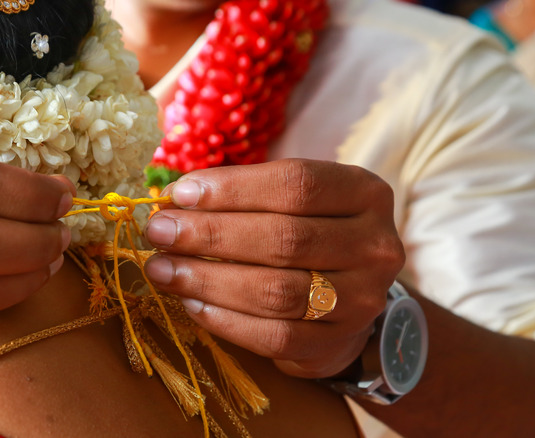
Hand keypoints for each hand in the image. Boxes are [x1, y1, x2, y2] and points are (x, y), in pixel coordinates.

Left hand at [143, 159, 404, 377]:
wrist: (348, 293)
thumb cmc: (307, 231)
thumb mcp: (293, 199)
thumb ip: (245, 194)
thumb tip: (176, 199)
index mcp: (365, 193)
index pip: (297, 184)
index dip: (233, 189)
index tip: (179, 194)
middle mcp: (375, 246)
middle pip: (284, 238)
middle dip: (210, 235)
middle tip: (159, 232)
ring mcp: (363, 300)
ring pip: (277, 291)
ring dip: (208, 280)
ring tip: (163, 269)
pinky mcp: (338, 343)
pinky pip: (275, 336)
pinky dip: (225, 320)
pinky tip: (191, 304)